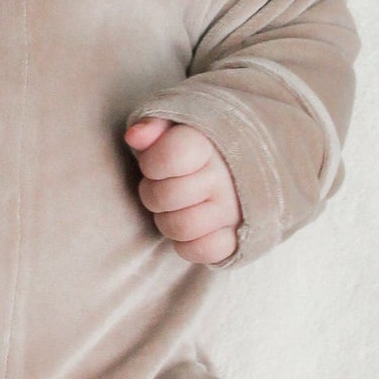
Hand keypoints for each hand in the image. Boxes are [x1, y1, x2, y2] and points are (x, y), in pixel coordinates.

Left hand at [124, 117, 241, 265]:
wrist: (243, 166)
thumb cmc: (195, 150)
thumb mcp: (175, 129)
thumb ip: (153, 127)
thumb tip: (134, 136)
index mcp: (208, 145)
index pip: (170, 155)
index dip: (151, 163)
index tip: (155, 163)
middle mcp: (224, 177)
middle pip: (165, 197)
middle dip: (153, 193)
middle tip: (163, 187)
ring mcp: (233, 210)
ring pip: (181, 227)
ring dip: (167, 221)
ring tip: (175, 208)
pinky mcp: (238, 237)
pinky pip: (205, 251)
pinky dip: (190, 245)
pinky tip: (191, 229)